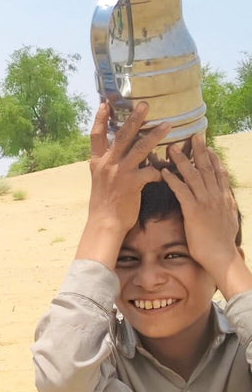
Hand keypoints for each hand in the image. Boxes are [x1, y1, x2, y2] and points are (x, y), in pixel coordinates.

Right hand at [75, 101, 169, 266]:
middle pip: (121, 136)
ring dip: (155, 135)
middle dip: (134, 119)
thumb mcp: (99, 179)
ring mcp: (119, 172)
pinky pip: (151, 171)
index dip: (100, 119)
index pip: (96, 136)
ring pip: (139, 148)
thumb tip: (114, 152)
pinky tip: (169, 171)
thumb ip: (106, 164)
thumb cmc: (103, 202)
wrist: (104, 222)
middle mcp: (107, 164)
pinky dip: (161, 171)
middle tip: (144, 104)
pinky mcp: (133, 183)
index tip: (105, 104)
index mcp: (97, 162)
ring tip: (167, 125)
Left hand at [162, 135, 251, 297]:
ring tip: (171, 147)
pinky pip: (182, 192)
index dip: (212, 157)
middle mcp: (216, 196)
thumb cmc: (222, 242)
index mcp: (223, 197)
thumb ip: (225, 206)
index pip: (218, 172)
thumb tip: (226, 200)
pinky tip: (164, 172)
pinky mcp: (194, 211)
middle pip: (207, 168)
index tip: (206, 144)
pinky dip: (173, 180)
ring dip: (182, 160)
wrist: (221, 257)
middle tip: (192, 135)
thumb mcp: (228, 219)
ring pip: (193, 176)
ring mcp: (205, 202)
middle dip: (199, 151)